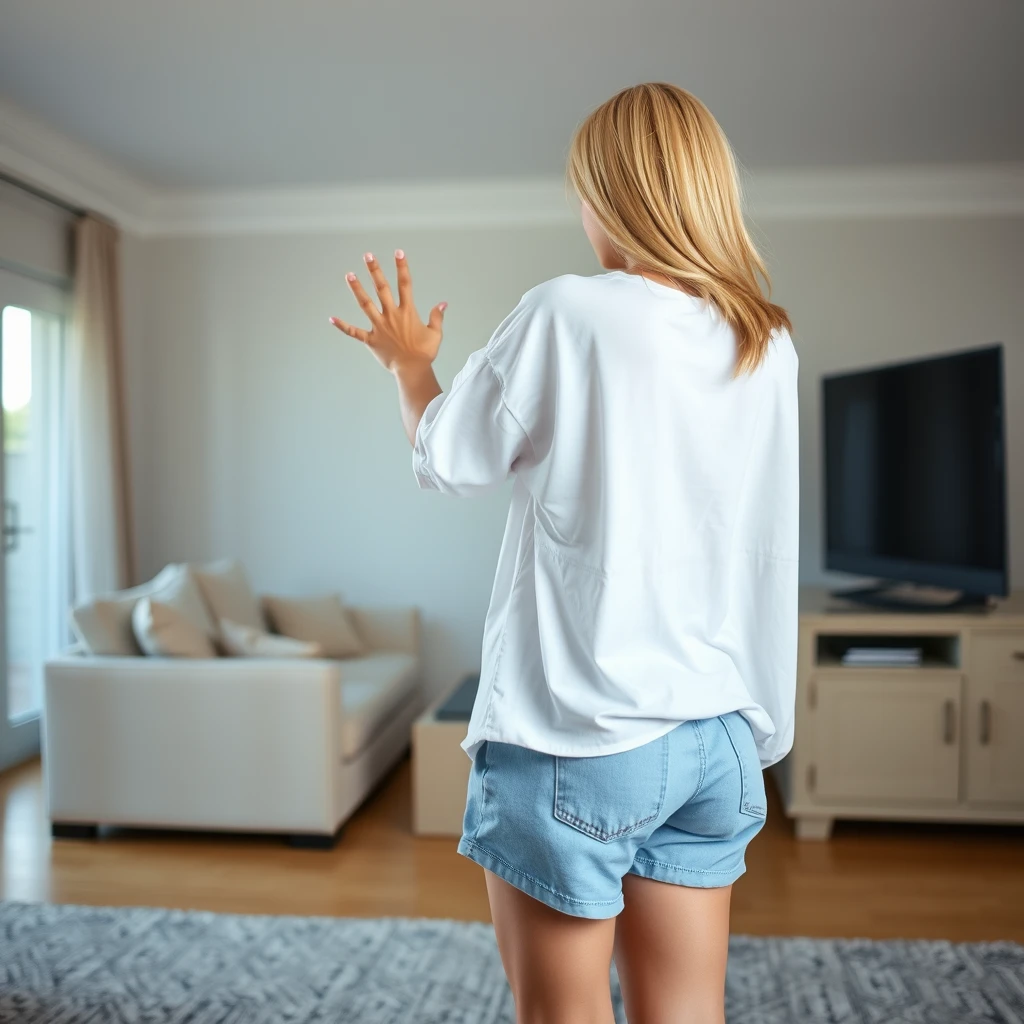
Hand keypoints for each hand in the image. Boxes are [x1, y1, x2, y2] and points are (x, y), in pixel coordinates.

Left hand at [330, 250, 446, 372]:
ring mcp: (379, 327)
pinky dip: (343, 326)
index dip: (402, 267)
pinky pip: (354, 332)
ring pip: (366, 304)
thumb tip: (443, 303)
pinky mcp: (371, 340)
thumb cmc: (424, 353)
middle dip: (375, 271)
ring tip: (349, 275)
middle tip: (368, 256)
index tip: (398, 252)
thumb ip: (437, 316)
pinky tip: (332, 318)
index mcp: (407, 312)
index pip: (405, 284)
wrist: (412, 370)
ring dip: (357, 289)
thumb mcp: (435, 333)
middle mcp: (392, 316)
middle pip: (382, 289)